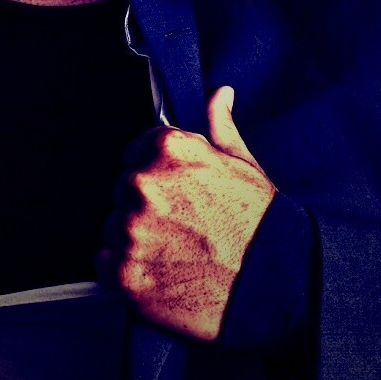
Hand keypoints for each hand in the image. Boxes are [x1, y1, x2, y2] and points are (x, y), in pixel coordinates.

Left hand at [100, 86, 275, 340]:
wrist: (276, 285)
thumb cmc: (261, 225)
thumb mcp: (244, 165)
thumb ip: (220, 127)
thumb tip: (219, 94)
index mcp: (168, 150)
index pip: (137, 152)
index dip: (157, 174)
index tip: (176, 193)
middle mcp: (143, 185)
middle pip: (123, 191)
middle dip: (146, 207)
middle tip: (182, 227)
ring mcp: (131, 231)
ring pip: (114, 228)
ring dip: (135, 239)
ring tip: (176, 253)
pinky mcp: (124, 273)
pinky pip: (104, 264)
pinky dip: (125, 271)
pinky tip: (160, 273)